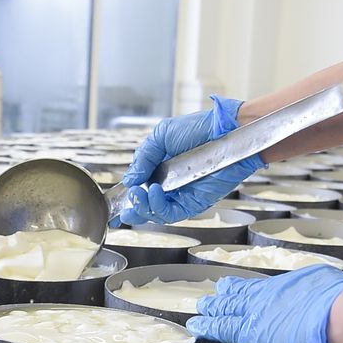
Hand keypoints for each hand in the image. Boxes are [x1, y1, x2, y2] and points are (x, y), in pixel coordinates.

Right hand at [116, 95, 262, 224]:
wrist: (228, 131)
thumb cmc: (200, 129)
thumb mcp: (161, 136)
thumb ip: (142, 158)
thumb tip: (129, 180)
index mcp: (160, 170)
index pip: (140, 189)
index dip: (127, 199)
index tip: (114, 204)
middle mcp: (170, 186)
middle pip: (145, 207)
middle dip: (132, 209)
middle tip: (126, 204)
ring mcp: (182, 196)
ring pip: (156, 213)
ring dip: (143, 208)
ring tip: (139, 194)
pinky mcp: (195, 203)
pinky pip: (172, 213)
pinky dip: (159, 206)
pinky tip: (155, 192)